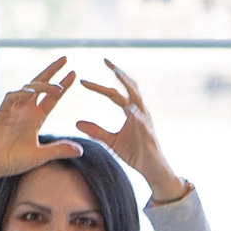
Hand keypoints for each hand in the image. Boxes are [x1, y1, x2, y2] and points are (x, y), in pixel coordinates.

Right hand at [0, 56, 81, 204]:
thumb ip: (59, 150)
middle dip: (52, 71)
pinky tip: (31, 93)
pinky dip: (20, 94)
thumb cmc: (13, 160)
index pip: (52, 98)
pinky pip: (11, 98)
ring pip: (27, 89)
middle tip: (65, 59)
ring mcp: (13, 110)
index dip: (63, 85)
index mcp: (36, 117)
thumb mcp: (40, 155)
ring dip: (41, 85)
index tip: (74, 73)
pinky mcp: (1, 113)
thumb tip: (81, 151)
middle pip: (40, 85)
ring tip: (56, 87)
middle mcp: (25, 110)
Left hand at [74, 59, 185, 198]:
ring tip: (118, 73)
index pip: (114, 93)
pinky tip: (129, 107)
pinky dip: (136, 113)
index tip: (83, 81)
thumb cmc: (135, 154)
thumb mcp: (111, 141)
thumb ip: (96, 131)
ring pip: (137, 97)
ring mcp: (145, 120)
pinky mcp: (148, 132)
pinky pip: (142, 120)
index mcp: (131, 111)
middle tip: (106, 60)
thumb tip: (77, 123)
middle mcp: (140, 111)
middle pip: (129, 86)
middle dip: (118, 72)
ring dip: (128, 84)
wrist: (153, 170)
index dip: (99, 86)